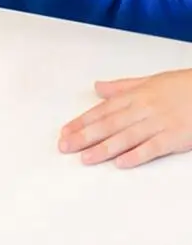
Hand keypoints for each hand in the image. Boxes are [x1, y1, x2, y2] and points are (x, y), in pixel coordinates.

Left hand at [59, 69, 191, 167]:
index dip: (82, 122)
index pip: (102, 110)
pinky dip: (136, 155)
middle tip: (65, 146)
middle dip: (84, 136)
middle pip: (108, 125)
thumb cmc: (182, 86)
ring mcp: (158, 123)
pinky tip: (121, 163)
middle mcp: (142, 109)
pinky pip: (153, 148)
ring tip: (85, 158)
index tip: (65, 131)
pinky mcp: (175, 137)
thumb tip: (97, 87)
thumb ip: (121, 87)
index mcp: (134, 95)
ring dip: (103, 149)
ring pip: (125, 137)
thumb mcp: (148, 81)